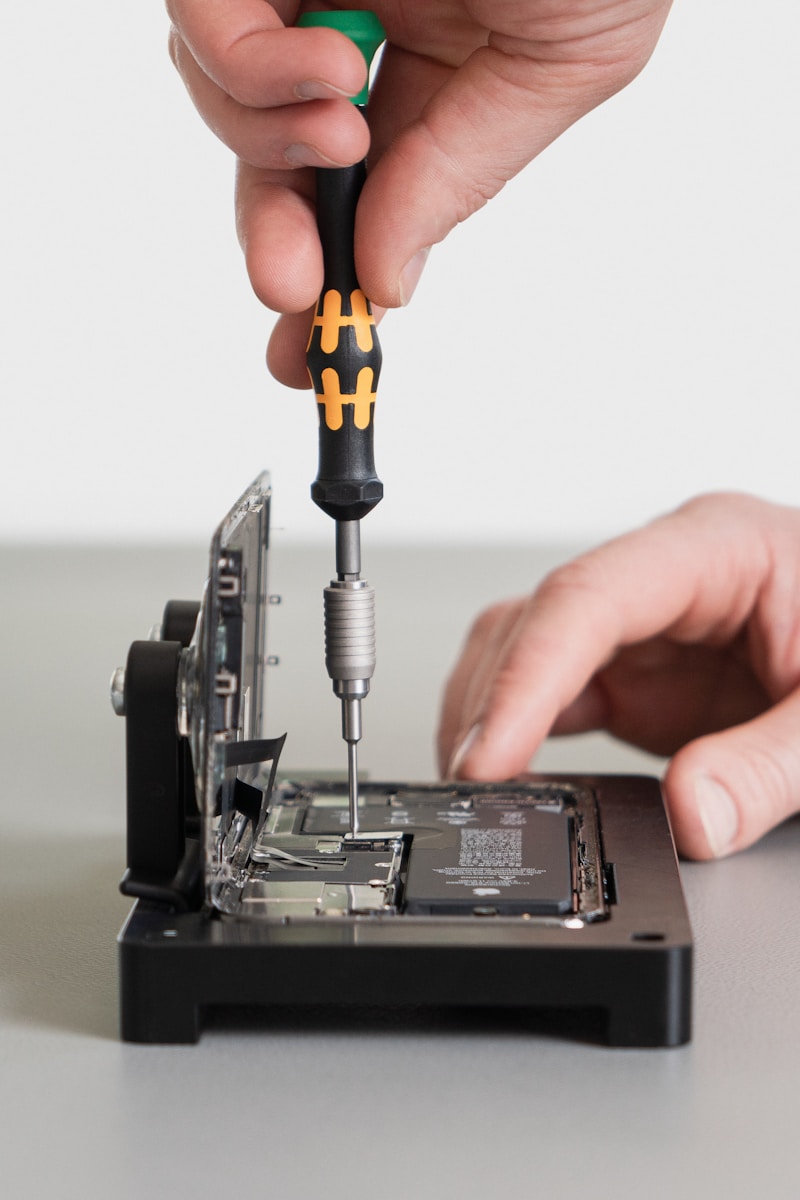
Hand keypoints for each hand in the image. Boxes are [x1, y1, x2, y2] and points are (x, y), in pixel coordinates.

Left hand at [167, 0, 671, 383]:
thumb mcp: (563, 70)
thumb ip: (461, 178)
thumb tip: (387, 282)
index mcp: (426, 58)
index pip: (347, 184)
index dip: (320, 272)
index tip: (306, 354)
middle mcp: (352, 12)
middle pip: (265, 151)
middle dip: (273, 232)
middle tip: (291, 292)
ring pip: (219, 86)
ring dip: (267, 137)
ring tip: (345, 129)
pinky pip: (201, 5)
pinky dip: (246, 58)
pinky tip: (325, 66)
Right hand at [438, 494, 799, 859]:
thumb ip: (774, 762)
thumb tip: (691, 815)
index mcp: (717, 549)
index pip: (589, 596)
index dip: (527, 676)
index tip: (492, 753)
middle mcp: (666, 580)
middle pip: (540, 620)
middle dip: (493, 701)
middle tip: (472, 787)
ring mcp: (647, 628)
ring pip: (530, 650)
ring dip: (494, 715)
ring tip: (479, 788)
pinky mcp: (641, 675)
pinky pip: (558, 694)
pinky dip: (523, 737)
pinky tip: (515, 780)